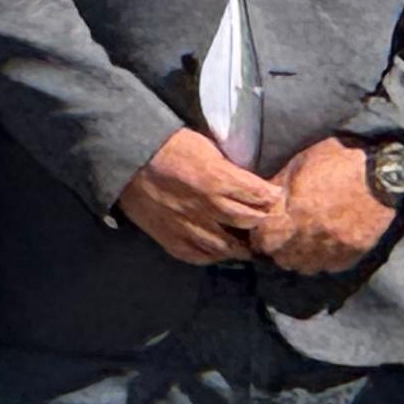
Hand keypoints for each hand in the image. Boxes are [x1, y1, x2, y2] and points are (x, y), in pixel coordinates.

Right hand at [114, 128, 282, 266]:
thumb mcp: (207, 147)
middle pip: (248, 221)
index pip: (259, 195)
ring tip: (248, 244)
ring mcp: (186, 226)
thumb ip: (228, 168)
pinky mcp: (168, 237)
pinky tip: (218, 252)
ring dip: (241, 246)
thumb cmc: (168, 147)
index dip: (272, 197)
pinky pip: (195, 255)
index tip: (276, 197)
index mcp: (218, 179)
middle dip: (262, 221)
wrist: (127, 158)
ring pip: (225, 245)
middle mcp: (206, 207)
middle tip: (267, 221)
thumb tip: (248, 182)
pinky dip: (211, 256)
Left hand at [252, 137, 399, 274]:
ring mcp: (336, 245)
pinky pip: (332, 266)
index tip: (264, 233)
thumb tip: (260, 205)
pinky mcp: (356, 250)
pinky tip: (324, 248)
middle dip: (277, 250)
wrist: (386, 169)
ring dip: (299, 259)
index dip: (261, 237)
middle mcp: (312, 233)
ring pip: (306, 267)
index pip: (263, 240)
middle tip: (282, 240)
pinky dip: (324, 260)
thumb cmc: (339, 161)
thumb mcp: (299, 165)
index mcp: (295, 211)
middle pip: (282, 258)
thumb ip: (277, 189)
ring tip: (301, 246)